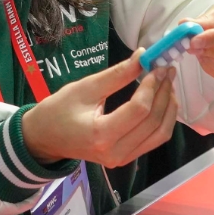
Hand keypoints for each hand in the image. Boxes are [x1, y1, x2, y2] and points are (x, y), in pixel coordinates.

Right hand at [20, 57, 178, 168]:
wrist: (45, 138)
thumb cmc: (58, 110)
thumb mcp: (85, 88)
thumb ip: (116, 74)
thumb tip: (143, 56)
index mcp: (101, 134)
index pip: (139, 110)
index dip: (152, 86)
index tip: (156, 65)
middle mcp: (115, 152)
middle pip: (153, 122)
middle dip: (164, 93)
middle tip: (166, 70)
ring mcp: (122, 159)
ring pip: (160, 134)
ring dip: (168, 108)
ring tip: (167, 84)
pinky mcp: (126, 159)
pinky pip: (154, 140)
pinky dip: (163, 120)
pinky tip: (162, 101)